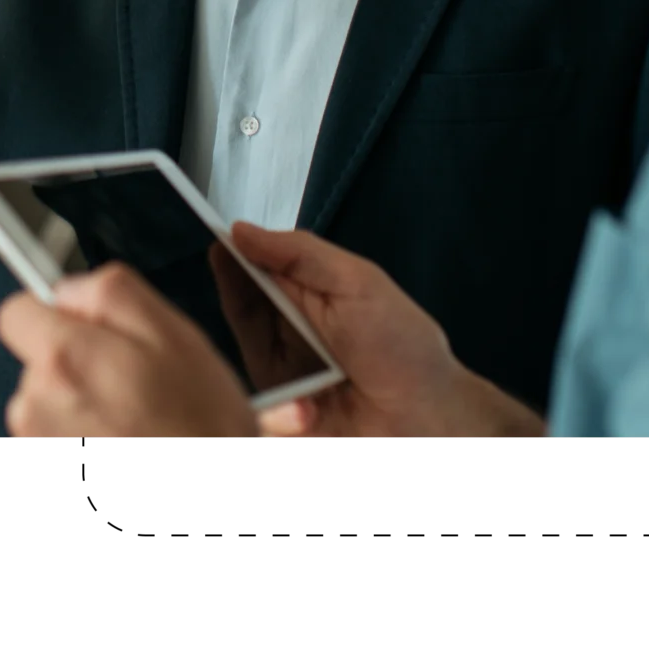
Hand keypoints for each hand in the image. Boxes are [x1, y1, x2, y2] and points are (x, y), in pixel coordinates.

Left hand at [0, 264, 260, 438]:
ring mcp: (38, 441)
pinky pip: (55, 435)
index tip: (81, 328)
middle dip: (74, 364)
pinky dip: (82, 435)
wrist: (205, 491)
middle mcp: (36, 405)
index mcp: (64, 358)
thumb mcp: (176, 335)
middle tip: (128, 382)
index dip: (52, 314)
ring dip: (78, 406)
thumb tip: (70, 289)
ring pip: (44, 403)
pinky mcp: (47, 456)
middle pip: (35, 361)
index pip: (16, 313)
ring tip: (131, 419)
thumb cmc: (201, 427)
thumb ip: (112, 293)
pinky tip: (120, 438)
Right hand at [229, 222, 545, 438]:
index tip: (220, 245)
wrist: (429, 416)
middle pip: (238, 310)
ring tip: (300, 368)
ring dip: (264, 361)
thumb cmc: (403, 347)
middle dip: (240, 308)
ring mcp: (282, 373)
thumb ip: (300, 253)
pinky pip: (259, 412)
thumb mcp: (356, 283)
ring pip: (237, 361)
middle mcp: (285, 329)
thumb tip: (243, 231)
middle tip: (263, 315)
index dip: (231, 257)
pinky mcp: (283, 416)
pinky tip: (308, 413)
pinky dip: (279, 414)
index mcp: (303, 292)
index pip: (251, 268)